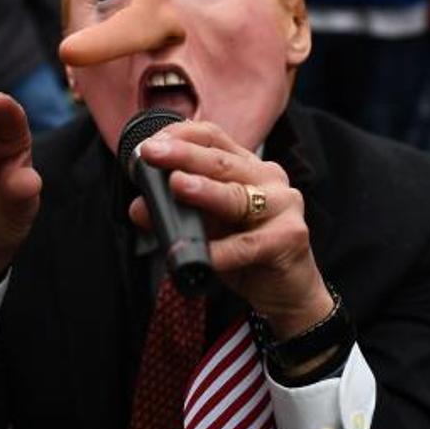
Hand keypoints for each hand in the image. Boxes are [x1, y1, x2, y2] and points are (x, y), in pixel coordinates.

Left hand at [127, 121, 333, 339]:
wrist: (287, 291)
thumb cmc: (246, 254)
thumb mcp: (206, 230)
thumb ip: (176, 215)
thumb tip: (139, 207)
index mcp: (247, 166)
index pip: (212, 138)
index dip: (180, 137)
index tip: (148, 144)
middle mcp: (268, 178)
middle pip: (221, 161)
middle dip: (183, 156)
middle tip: (151, 153)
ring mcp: (283, 205)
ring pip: (237, 196)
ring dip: (205, 191)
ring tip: (177, 185)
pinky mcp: (290, 237)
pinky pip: (248, 245)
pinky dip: (222, 250)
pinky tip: (203, 254)